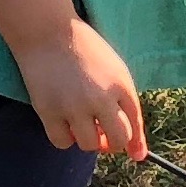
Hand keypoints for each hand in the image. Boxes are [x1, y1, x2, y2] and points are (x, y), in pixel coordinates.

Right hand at [14, 19, 147, 159]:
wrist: (48, 31)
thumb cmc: (84, 48)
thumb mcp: (115, 70)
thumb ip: (126, 104)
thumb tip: (137, 151)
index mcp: (121, 84)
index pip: (136, 124)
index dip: (136, 143)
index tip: (136, 154)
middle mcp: (101, 98)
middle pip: (118, 140)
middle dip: (113, 142)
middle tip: (103, 134)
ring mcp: (74, 106)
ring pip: (89, 145)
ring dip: (88, 139)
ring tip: (81, 121)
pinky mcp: (49, 111)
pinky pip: (62, 142)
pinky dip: (65, 137)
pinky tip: (64, 122)